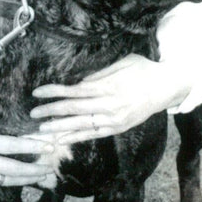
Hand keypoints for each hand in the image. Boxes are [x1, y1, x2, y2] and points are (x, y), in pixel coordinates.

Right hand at [0, 68, 57, 191]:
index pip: (12, 146)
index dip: (32, 146)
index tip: (49, 146)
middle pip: (15, 169)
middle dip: (35, 169)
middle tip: (51, 167)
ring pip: (7, 180)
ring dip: (25, 179)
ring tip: (41, 177)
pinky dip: (2, 179)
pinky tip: (13, 177)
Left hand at [29, 54, 191, 144]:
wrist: (167, 87)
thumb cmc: (144, 69)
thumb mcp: (122, 62)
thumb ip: (99, 74)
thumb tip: (78, 83)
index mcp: (108, 86)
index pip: (74, 91)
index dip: (54, 92)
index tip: (37, 93)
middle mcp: (110, 105)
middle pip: (74, 110)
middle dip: (51, 112)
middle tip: (33, 114)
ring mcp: (115, 119)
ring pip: (82, 125)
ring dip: (60, 128)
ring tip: (42, 131)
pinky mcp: (119, 128)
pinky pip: (94, 134)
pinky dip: (78, 137)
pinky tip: (63, 139)